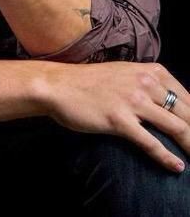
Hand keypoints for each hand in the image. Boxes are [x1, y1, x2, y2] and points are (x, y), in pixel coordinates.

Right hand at [42, 61, 189, 172]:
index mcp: (151, 70)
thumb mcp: (125, 74)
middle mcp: (145, 82)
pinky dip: (167, 157)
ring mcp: (133, 101)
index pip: (187, 97)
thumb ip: (149, 84)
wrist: (59, 85)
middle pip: (186, 113)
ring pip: (175, 127)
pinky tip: (177, 167)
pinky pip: (150, 142)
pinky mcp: (119, 119)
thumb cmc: (91, 82)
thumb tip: (172, 104)